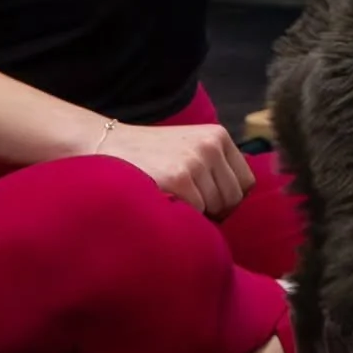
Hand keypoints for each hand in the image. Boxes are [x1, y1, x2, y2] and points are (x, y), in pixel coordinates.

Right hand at [100, 122, 254, 217]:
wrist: (106, 145)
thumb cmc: (149, 156)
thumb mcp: (189, 147)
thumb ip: (214, 166)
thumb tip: (237, 202)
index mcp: (218, 136)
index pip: (246, 182)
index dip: (227, 198)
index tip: (205, 200)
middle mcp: (210, 145)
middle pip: (234, 198)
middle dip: (214, 210)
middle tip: (187, 204)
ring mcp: (195, 161)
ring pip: (216, 209)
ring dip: (197, 214)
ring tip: (173, 201)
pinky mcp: (178, 178)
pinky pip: (195, 214)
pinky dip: (180, 217)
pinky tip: (163, 203)